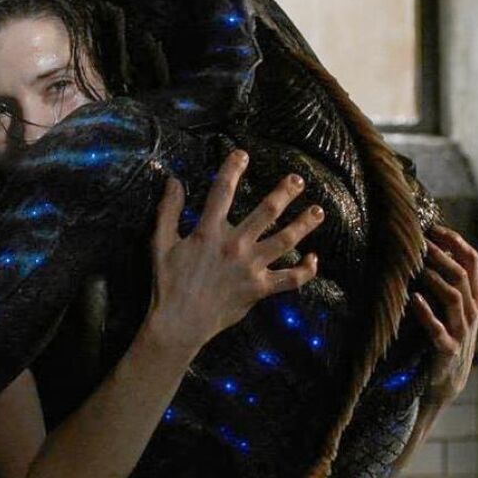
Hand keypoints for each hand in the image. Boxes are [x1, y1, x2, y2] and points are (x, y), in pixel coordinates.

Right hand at [144, 150, 324, 356]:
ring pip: (285, 241)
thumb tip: (173, 181)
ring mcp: (250, 267)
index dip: (232, 169)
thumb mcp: (160, 243)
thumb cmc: (168, 283)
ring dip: (303, 224)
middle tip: (297, 180)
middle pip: (266, 212)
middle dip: (284, 193)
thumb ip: (168, 211)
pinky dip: (306, 270)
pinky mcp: (260, 289)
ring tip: (317, 211)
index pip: (223, 192)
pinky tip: (314, 259)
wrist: (179, 323)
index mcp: (208, 231)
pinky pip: (290, 279)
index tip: (242, 155)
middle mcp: (234, 245)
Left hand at [412, 225, 477, 404]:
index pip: (472, 261)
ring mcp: (461, 331)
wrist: (447, 382)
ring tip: (418, 266)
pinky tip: (413, 299)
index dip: (456, 242)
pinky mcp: (447, 350)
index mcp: (473, 297)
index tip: (434, 227)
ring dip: (435, 280)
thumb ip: (446, 281)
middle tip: (420, 242)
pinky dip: (427, 313)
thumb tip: (429, 248)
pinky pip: (438, 330)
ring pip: (454, 298)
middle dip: (441, 256)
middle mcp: (471, 311)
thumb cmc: (445, 337)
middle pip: (461, 276)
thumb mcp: (451, 308)